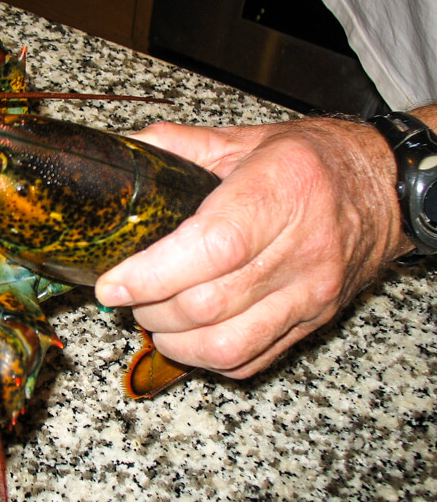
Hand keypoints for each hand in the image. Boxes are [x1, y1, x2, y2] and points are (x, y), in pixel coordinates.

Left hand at [95, 117, 411, 377]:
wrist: (388, 189)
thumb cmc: (313, 161)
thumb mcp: (246, 140)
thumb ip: (177, 145)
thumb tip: (119, 150)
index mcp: (281, 189)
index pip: (211, 247)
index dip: (152, 273)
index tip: (112, 284)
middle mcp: (301, 248)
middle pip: (208, 304)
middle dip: (150, 308)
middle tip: (128, 294)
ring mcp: (310, 293)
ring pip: (226, 345)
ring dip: (174, 342)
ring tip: (153, 319)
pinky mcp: (313, 322)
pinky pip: (250, 361)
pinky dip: (207, 359)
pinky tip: (189, 337)